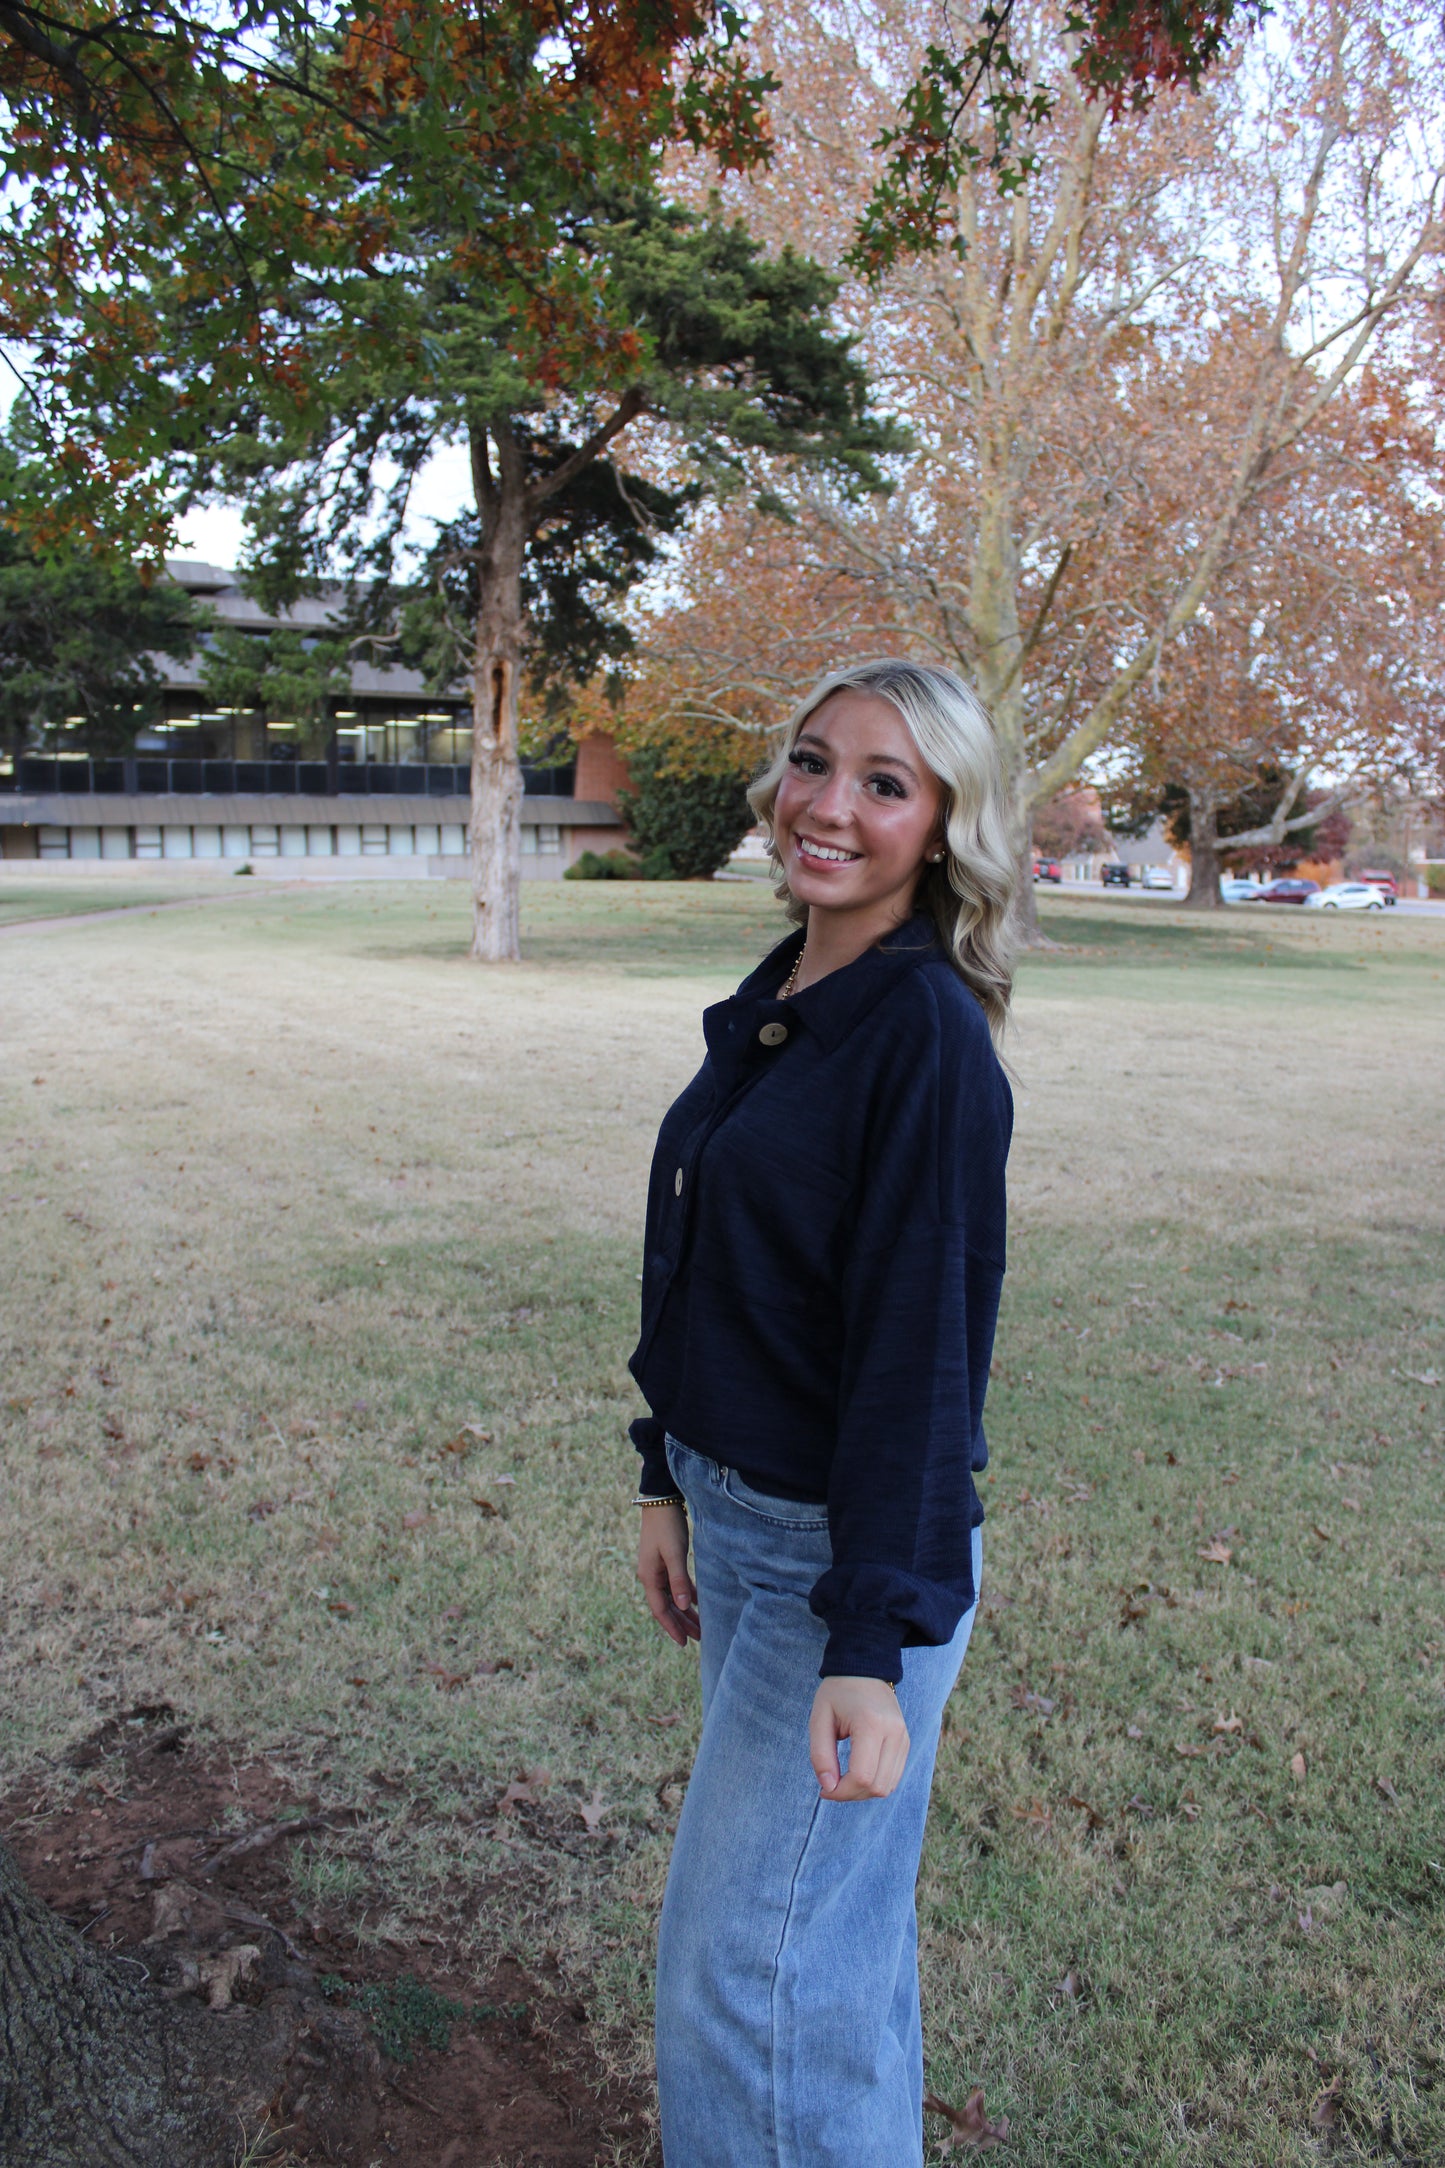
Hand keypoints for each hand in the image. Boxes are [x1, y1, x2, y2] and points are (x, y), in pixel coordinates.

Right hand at [636, 1504, 698, 1645]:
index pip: (660, 1610)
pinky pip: (676, 1585)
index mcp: (649, 1577)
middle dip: (682, 1624)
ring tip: (700, 1627)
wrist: (661, 1501)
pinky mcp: (666, 1561)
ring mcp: (658, 1569)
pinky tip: (698, 1603)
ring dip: (685, 1612)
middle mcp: (651, 1577)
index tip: (684, 1643)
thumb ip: (679, 1580)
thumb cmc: (667, 1526)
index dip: (672, 1628)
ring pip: (672, 1598)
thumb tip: (683, 1607)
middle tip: (699, 1639)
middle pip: (667, 1607)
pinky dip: (687, 1596)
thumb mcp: (674, 1553)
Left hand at [809, 1677, 909, 1801]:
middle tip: (831, 1785)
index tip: (824, 1789)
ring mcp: (904, 1738)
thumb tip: (828, 1787)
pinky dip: (875, 1784)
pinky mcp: (906, 1743)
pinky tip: (857, 1774)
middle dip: (851, 1794)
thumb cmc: (838, 1693)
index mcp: (871, 1724)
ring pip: (888, 1786)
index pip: (862, 1776)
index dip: (841, 1791)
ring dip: (863, 1792)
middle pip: (877, 1786)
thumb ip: (820, 1755)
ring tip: (843, 1780)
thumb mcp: (819, 1719)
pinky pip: (893, 1777)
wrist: (865, 1669)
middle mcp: (894, 1733)